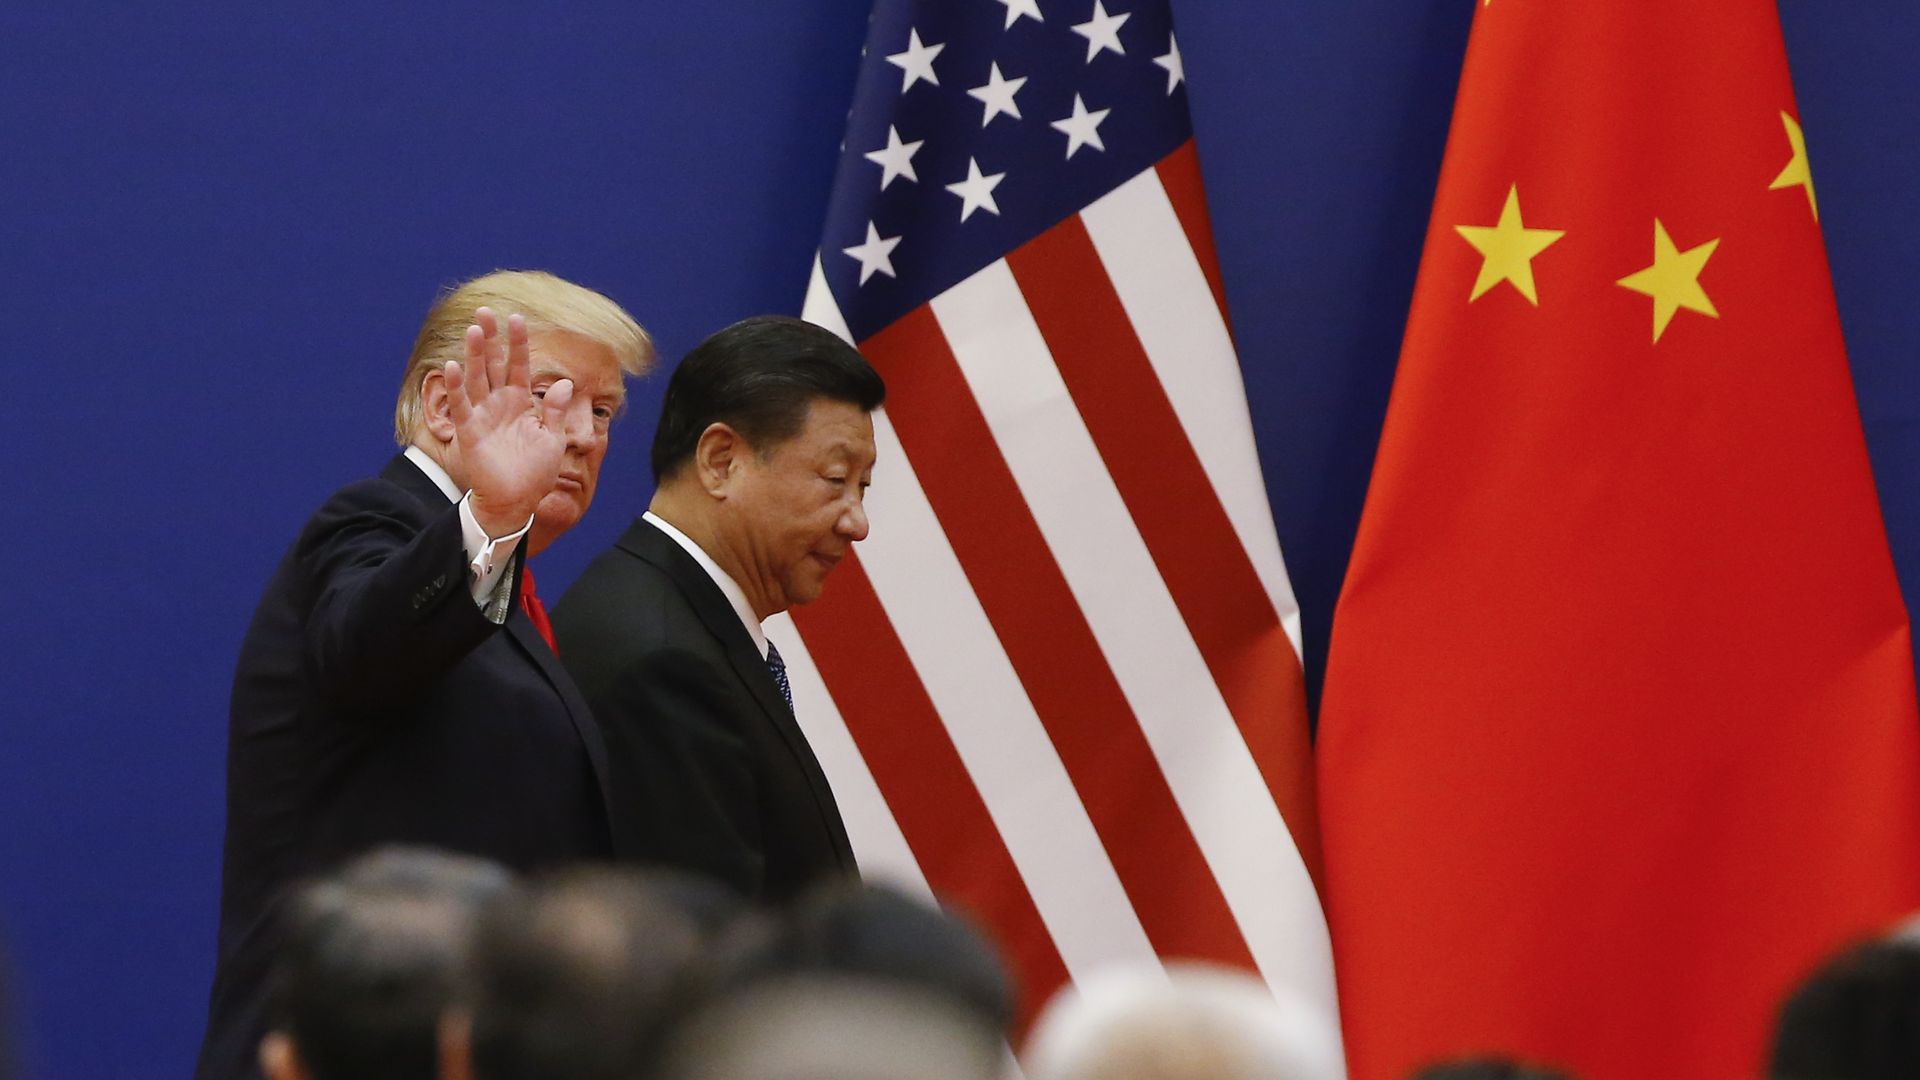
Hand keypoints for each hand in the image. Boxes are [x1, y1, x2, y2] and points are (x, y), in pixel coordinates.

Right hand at [443, 307, 574, 536]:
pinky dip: (457, 386)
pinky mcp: (469, 431)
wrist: (516, 501)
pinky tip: (453, 365)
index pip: (519, 365)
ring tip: (474, 330)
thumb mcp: (552, 439)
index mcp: (521, 403)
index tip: (515, 317)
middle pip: (494, 364)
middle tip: (484, 311)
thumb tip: (564, 382)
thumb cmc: (535, 473)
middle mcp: (500, 403)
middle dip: (490, 338)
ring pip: (477, 377)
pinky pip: (462, 404)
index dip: (517, 342)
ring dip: (475, 354)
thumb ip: (554, 410)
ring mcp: (483, 415)